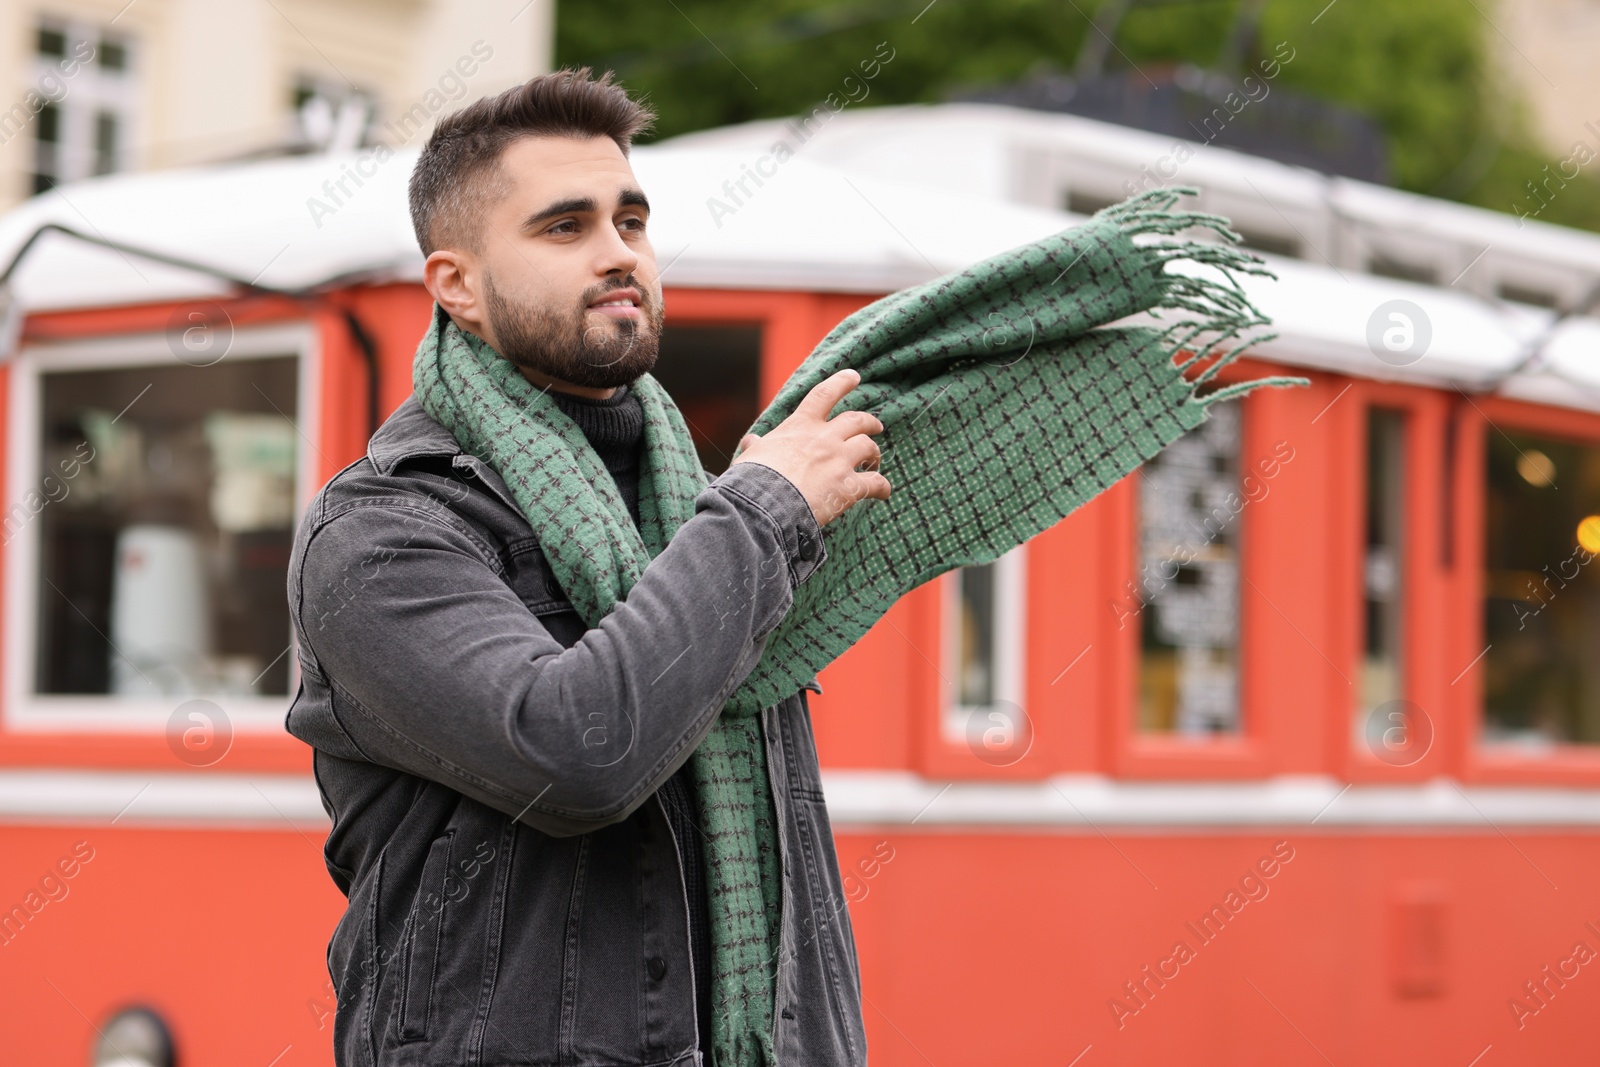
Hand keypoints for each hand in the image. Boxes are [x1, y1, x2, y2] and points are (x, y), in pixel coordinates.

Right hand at [730, 369, 890, 526]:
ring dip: (874, 452)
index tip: (854, 376)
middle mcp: (824, 438)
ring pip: (868, 446)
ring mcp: (839, 460)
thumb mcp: (751, 456)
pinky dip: (882, 487)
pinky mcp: (848, 487)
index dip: (841, 383)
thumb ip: (756, 447)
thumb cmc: (752, 480)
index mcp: (800, 426)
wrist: (764, 504)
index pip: (824, 395)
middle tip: (876, 426)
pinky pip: (875, 482)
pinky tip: (883, 492)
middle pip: (856, 420)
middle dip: (869, 421)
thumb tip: (751, 441)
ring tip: (875, 461)